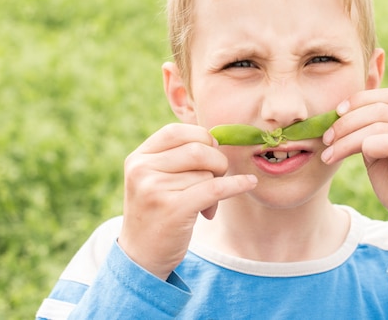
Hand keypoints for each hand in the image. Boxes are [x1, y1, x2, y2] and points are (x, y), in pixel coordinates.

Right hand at [118, 123, 257, 279]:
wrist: (141, 256)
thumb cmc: (157, 211)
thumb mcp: (155, 178)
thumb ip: (178, 156)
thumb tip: (219, 139)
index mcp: (138, 157)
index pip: (178, 131)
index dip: (202, 138)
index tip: (212, 152)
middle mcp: (142, 170)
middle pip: (198, 150)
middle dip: (217, 162)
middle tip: (216, 179)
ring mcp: (154, 190)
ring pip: (206, 173)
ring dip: (216, 186)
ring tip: (205, 204)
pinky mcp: (173, 210)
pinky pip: (215, 188)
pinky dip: (236, 185)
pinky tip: (248, 184)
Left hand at [322, 88, 387, 248]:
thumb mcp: (379, 154)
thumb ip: (369, 133)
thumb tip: (340, 116)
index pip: (387, 96)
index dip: (358, 100)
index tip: (335, 112)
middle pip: (379, 109)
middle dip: (346, 122)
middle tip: (326, 138)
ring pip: (378, 126)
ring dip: (346, 139)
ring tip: (329, 153)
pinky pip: (387, 142)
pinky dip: (362, 146)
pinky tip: (344, 157)